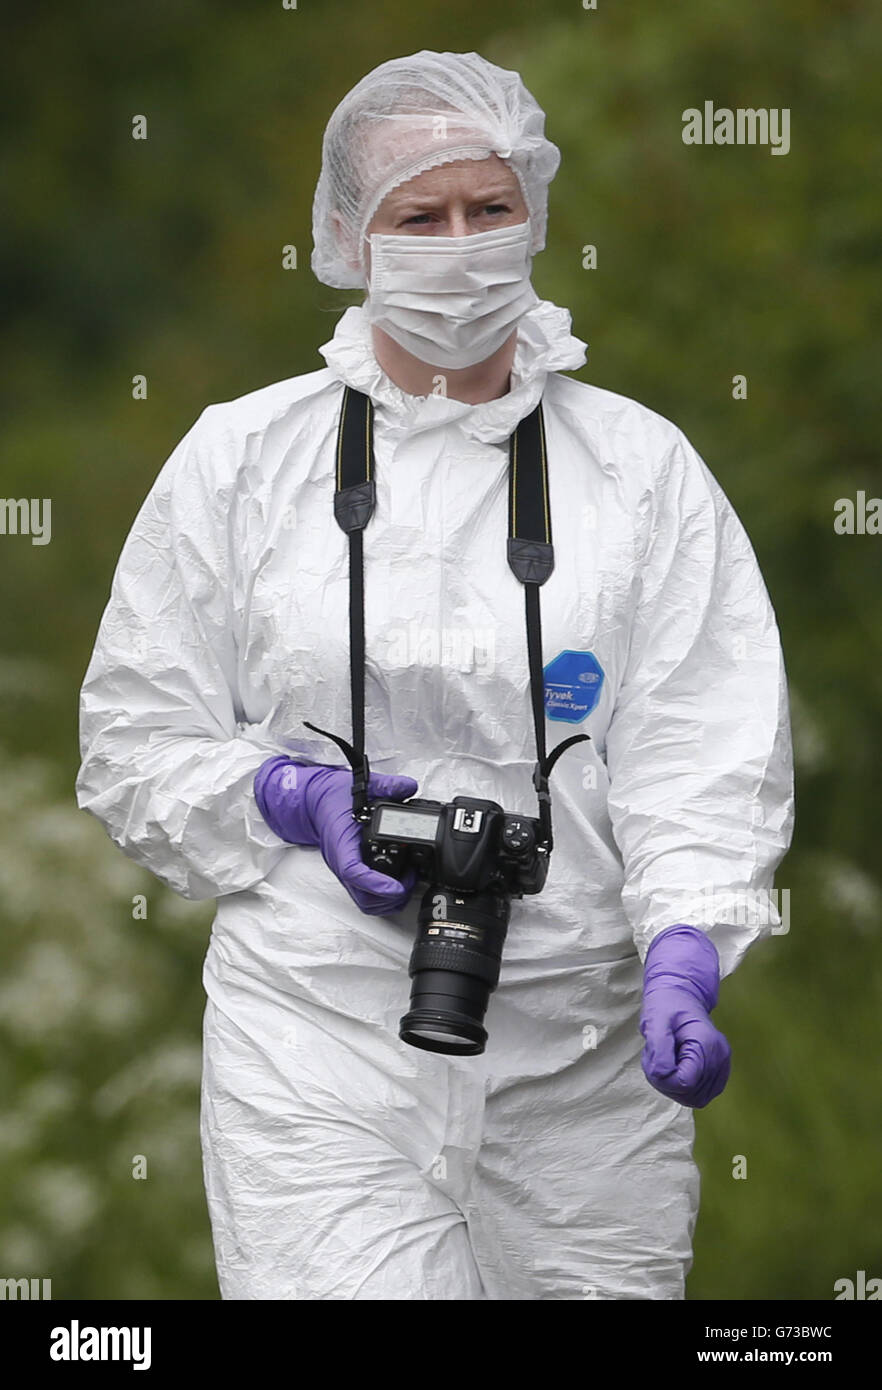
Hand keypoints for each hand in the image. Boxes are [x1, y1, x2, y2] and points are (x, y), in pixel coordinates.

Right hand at [255, 758, 418, 915]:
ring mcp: (345, 872)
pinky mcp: (351, 875)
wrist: (315, 804)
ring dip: (388, 901)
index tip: (397, 886)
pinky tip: (397, 883)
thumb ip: (386, 785)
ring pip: (365, 902)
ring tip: (406, 882)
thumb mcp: (360, 786)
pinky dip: (382, 898)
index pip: (354, 871)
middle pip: (363, 897)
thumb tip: (407, 786)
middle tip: (410, 878)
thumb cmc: (333, 799)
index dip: (377, 884)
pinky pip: (365, 896)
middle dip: (390, 896)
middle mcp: (342, 863)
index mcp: (341, 843)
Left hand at [639, 925, 731, 1108]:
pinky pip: (699, 1094)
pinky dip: (683, 1088)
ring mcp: (722, 1067)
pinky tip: (675, 1067)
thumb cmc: (667, 1005)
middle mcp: (720, 1058)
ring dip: (674, 1087)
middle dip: (666, 1083)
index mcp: (706, 1043)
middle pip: (690, 1094)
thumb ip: (657, 1049)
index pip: (684, 1083)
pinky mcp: (719, 1073)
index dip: (662, 1078)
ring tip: (665, 1061)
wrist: (682, 995)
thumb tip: (662, 1076)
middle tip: (655, 1058)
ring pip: (695, 1098)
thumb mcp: (655, 1021)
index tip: (653, 1058)